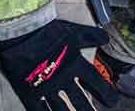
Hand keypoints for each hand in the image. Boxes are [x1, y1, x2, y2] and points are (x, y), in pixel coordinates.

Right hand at [0, 20, 118, 110]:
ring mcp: (46, 87)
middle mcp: (64, 78)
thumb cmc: (48, 31)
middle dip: (89, 110)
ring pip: (62, 109)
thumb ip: (91, 36)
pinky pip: (39, 110)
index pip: (96, 82)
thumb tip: (106, 38)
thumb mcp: (73, 31)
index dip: (106, 93)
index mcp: (76, 64)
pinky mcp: (30, 91)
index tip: (112, 102)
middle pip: (80, 100)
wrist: (23, 32)